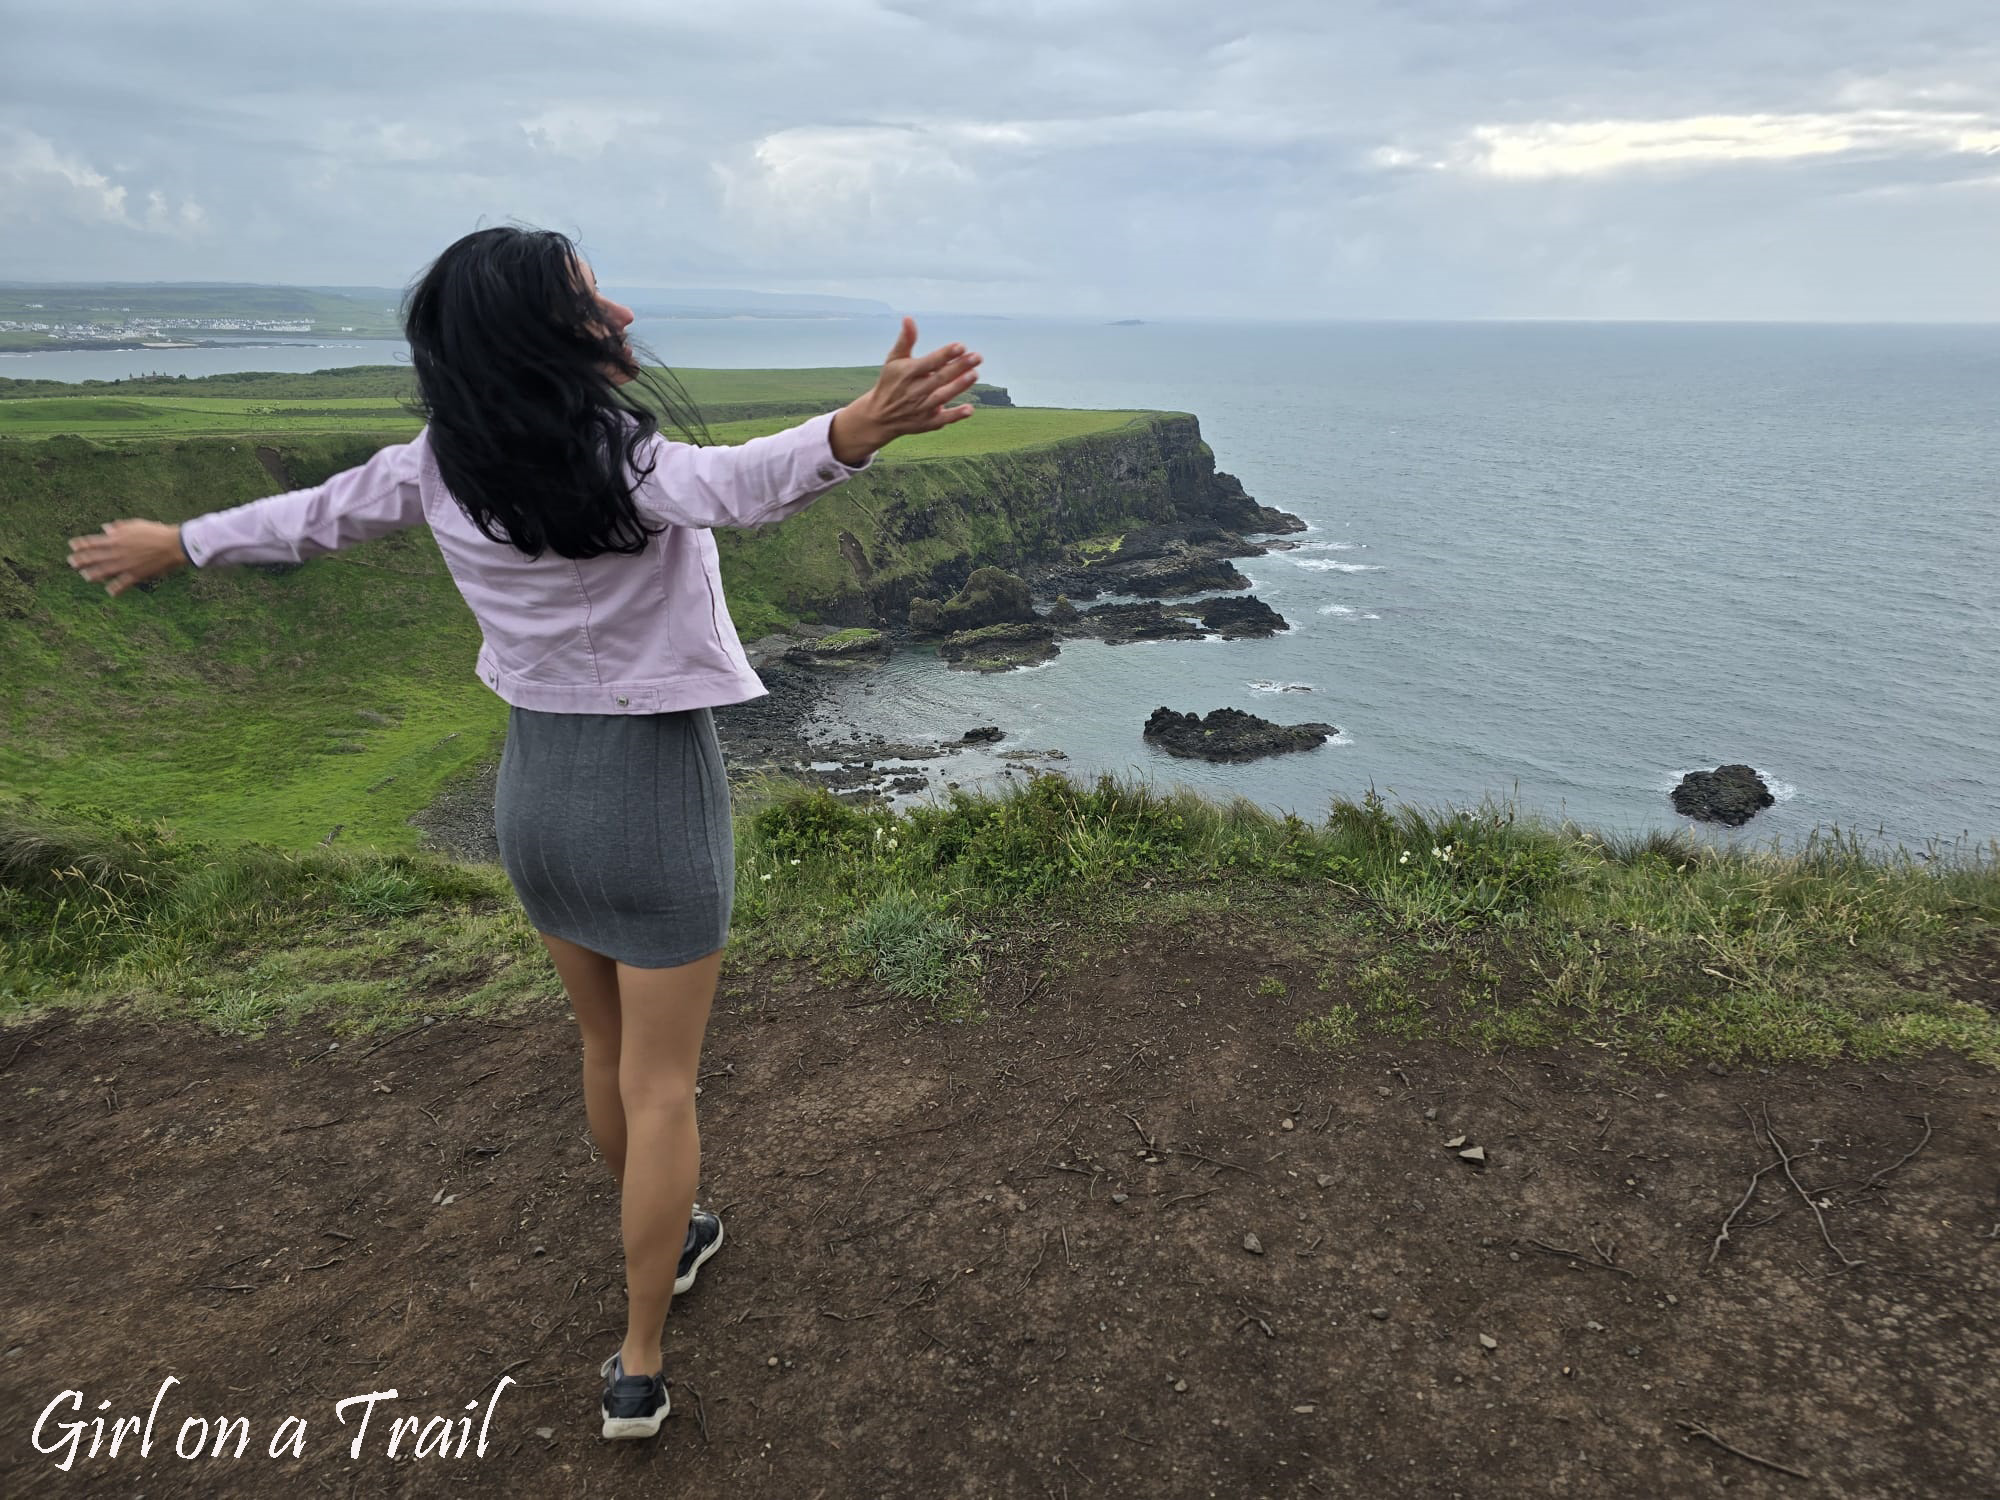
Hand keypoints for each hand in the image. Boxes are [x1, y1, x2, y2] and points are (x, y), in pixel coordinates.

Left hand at [66, 520, 189, 595]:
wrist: (173, 544)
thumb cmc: (156, 532)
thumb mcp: (135, 525)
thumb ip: (119, 527)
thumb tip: (105, 528)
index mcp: (116, 539)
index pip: (93, 541)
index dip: (81, 544)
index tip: (72, 546)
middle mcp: (117, 552)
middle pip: (94, 557)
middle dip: (81, 560)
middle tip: (71, 562)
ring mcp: (125, 564)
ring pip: (104, 571)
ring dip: (93, 574)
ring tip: (85, 576)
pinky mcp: (136, 574)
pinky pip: (122, 583)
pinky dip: (115, 588)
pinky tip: (110, 592)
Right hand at [829, 317, 982, 465]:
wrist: (879, 416)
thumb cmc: (891, 381)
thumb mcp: (894, 359)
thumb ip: (905, 340)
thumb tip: (909, 318)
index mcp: (907, 373)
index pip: (929, 362)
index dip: (945, 354)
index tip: (961, 346)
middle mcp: (914, 390)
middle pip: (940, 378)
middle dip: (959, 367)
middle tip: (977, 357)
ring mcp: (921, 408)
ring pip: (942, 396)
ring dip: (959, 386)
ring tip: (974, 374)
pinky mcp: (926, 422)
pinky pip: (942, 419)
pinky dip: (955, 415)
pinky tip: (969, 409)